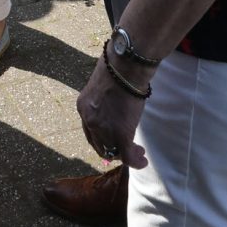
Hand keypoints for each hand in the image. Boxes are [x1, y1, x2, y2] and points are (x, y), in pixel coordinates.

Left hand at [76, 55, 148, 170]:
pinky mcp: (121, 134)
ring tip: (138, 152)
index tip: (113, 140)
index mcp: (83, 106)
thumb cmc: (117, 67)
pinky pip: (127, 155)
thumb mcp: (102, 85)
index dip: (102, 138)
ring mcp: (104, 129)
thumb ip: (103, 99)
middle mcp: (89, 120)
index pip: (90, 131)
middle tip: (127, 148)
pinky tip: (142, 160)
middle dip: (113, 149)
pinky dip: (135, 161)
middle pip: (100, 144)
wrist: (126, 65)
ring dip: (126, 154)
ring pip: (114, 152)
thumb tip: (113, 103)